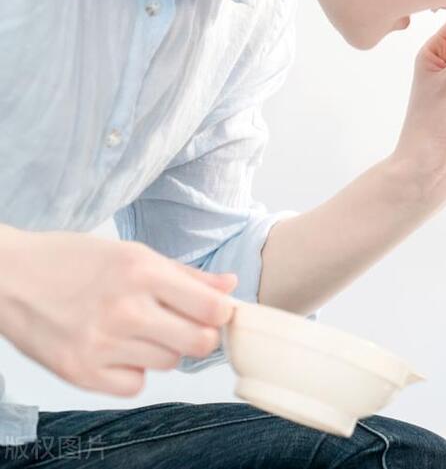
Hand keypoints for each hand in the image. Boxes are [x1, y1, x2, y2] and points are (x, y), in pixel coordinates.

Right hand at [0, 226, 237, 395]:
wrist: (7, 277)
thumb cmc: (71, 260)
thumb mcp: (132, 254)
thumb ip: (186, 274)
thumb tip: (230, 287)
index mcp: (142, 272)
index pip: (213, 309)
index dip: (222, 313)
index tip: (214, 312)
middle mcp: (125, 310)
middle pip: (199, 343)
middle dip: (200, 336)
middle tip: (182, 325)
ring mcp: (101, 344)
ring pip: (169, 363)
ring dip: (162, 350)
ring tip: (136, 330)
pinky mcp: (80, 372)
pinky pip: (135, 386)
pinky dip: (132, 372)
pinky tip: (116, 351)